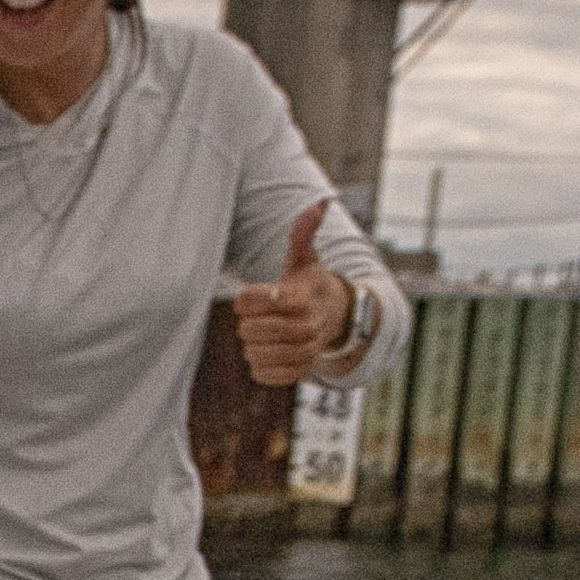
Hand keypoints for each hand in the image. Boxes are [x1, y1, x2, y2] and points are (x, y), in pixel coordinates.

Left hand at [220, 213, 358, 389]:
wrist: (334, 317)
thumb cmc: (310, 284)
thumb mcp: (305, 258)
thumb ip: (304, 232)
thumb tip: (319, 205)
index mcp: (301, 298)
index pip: (252, 301)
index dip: (245, 299)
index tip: (250, 296)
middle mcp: (306, 328)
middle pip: (250, 330)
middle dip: (247, 322)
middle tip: (257, 316)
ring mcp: (305, 352)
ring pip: (254, 354)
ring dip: (252, 344)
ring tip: (264, 333)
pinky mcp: (300, 372)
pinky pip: (263, 374)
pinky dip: (259, 365)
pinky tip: (269, 350)